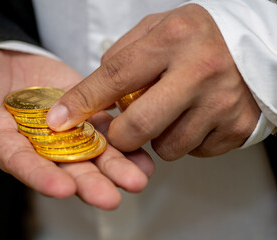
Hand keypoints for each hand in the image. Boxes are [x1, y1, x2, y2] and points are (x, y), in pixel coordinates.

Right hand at [0, 32, 153, 209]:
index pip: (16, 159)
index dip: (36, 173)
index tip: (60, 187)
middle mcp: (32, 141)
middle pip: (60, 165)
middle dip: (85, 182)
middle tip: (110, 198)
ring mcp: (60, 129)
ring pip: (88, 153)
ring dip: (113, 167)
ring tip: (137, 180)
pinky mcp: (80, 112)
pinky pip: (104, 130)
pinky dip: (124, 143)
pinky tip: (144, 156)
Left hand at [46, 4, 260, 159]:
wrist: (258, 45)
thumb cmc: (197, 37)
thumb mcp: (157, 30)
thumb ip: (121, 58)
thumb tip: (92, 96)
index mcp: (174, 39)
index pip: (115, 76)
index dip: (82, 101)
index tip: (58, 121)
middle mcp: (200, 71)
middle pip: (138, 125)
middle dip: (119, 137)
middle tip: (121, 129)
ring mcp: (222, 103)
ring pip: (166, 147)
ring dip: (156, 136)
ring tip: (169, 112)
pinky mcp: (236, 128)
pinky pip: (192, 152)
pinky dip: (184, 140)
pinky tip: (193, 118)